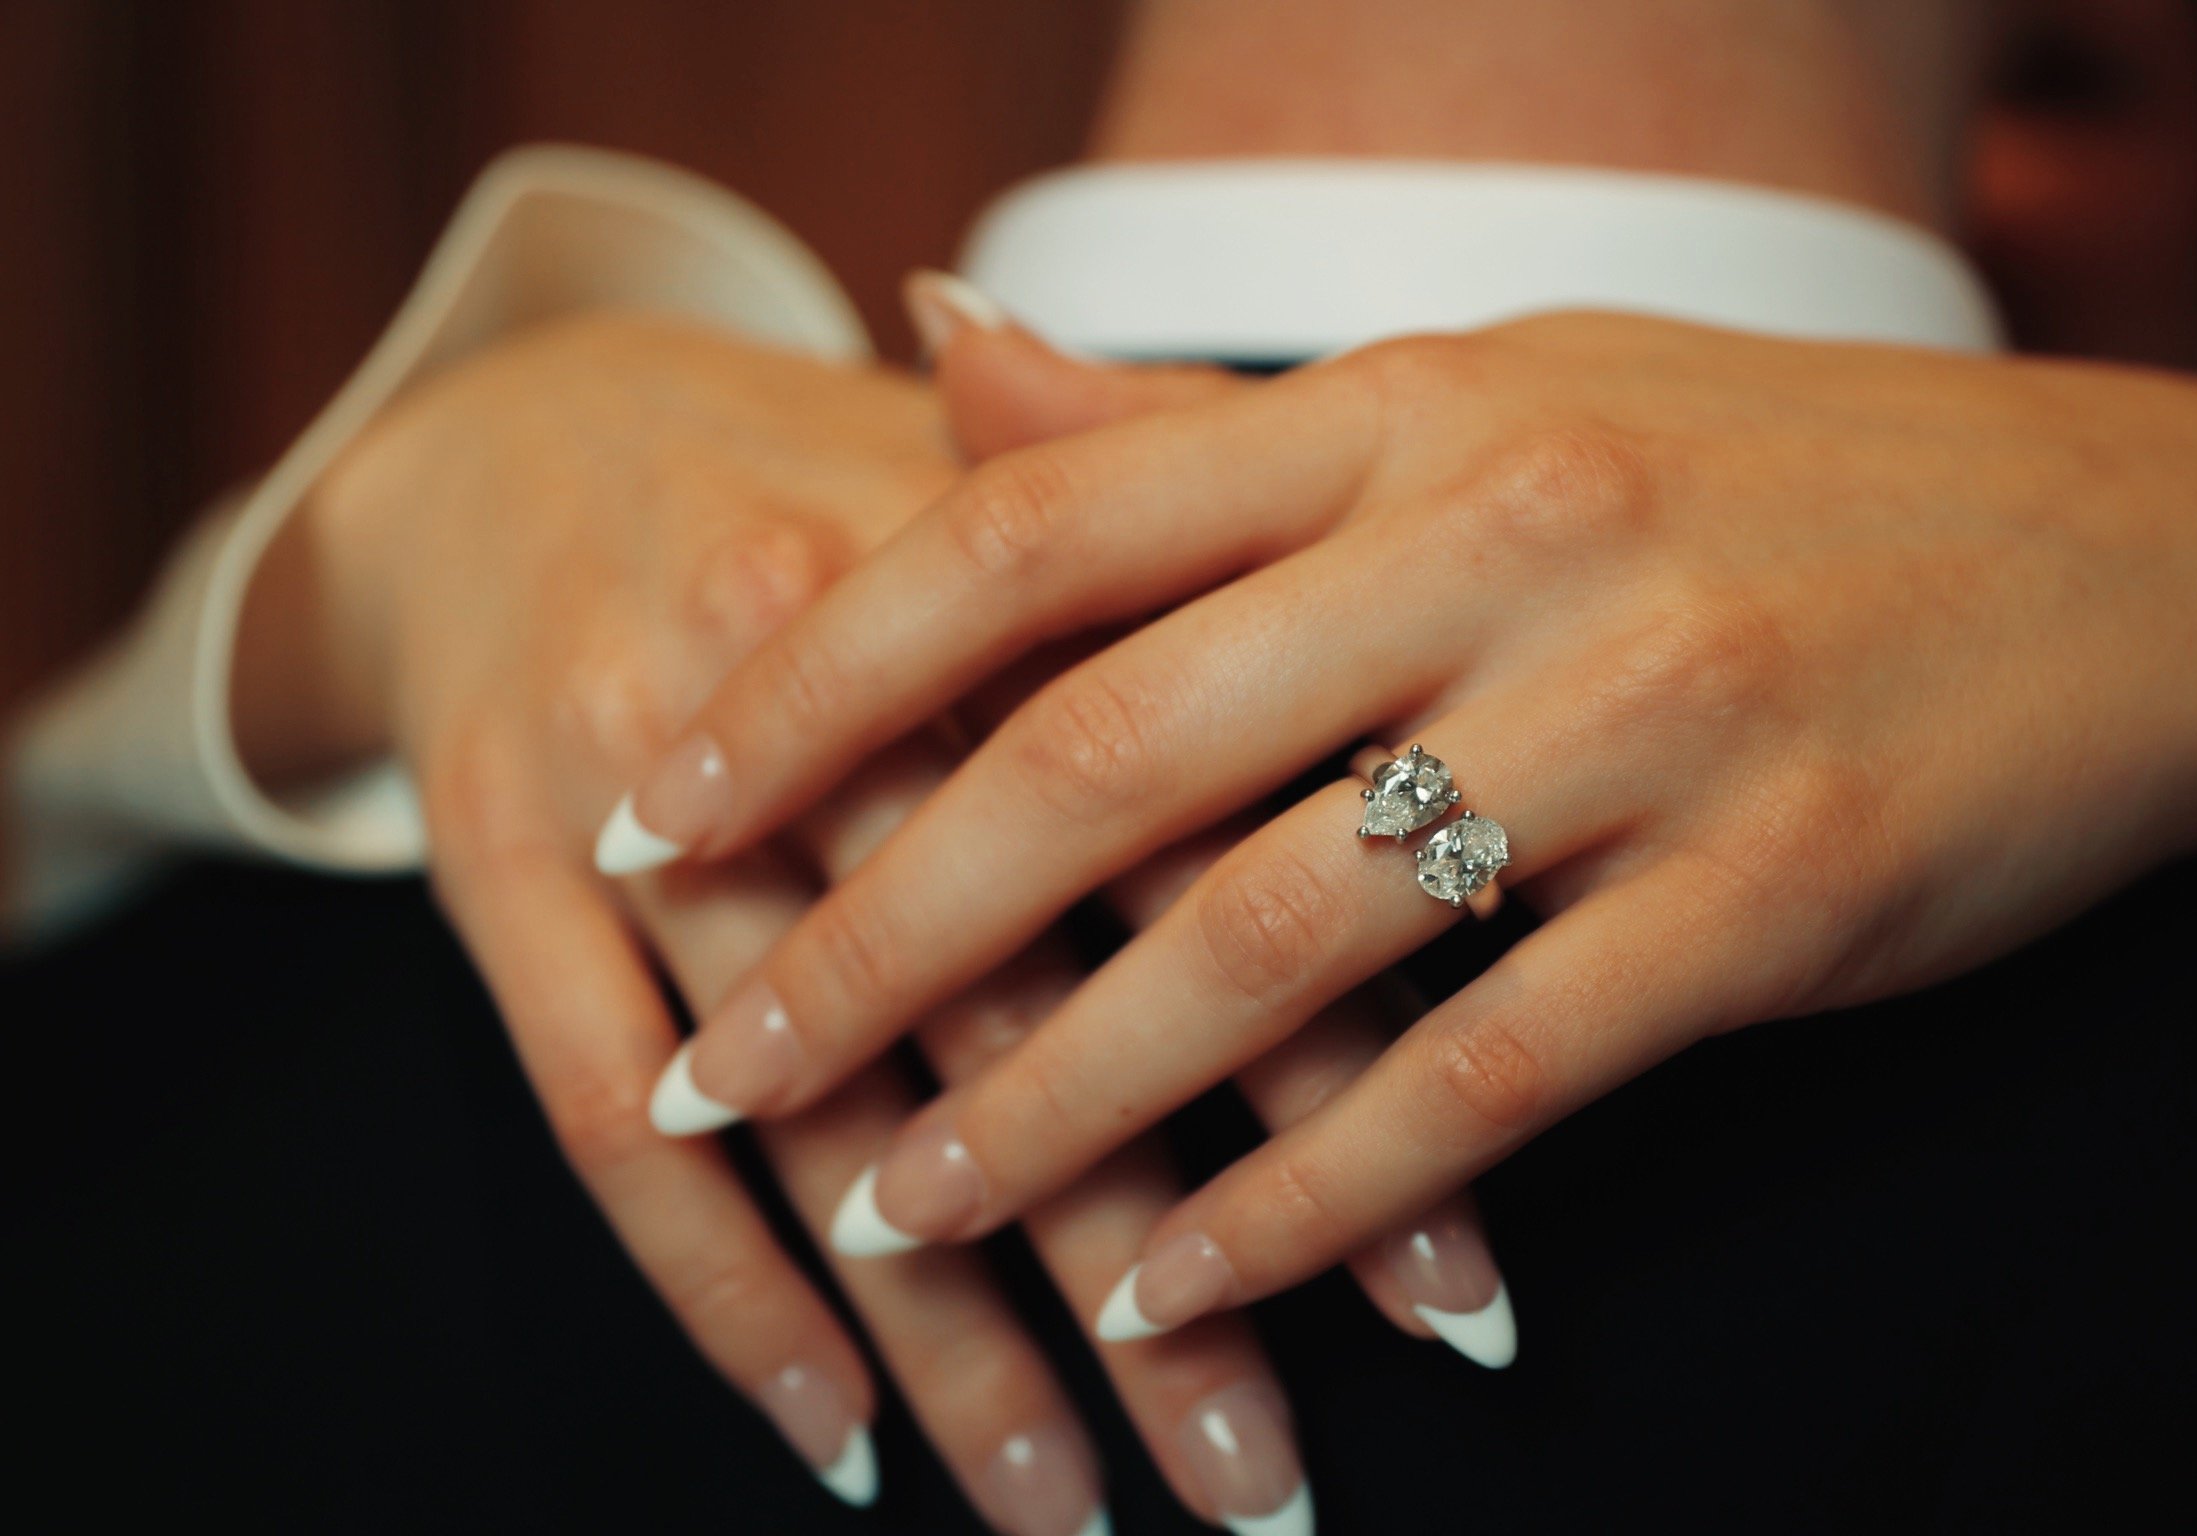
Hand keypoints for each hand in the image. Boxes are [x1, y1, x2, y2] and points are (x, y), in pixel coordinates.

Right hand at [247, 311, 1484, 1534]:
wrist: (536, 424)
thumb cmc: (857, 498)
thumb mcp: (1033, 519)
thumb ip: (1230, 643)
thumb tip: (1469, 827)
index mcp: (998, 587)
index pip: (1203, 867)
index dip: (1332, 1088)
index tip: (1452, 1295)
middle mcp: (820, 681)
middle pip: (1014, 1022)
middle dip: (1151, 1279)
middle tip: (1267, 1488)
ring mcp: (638, 773)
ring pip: (814, 1104)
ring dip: (950, 1339)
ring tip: (1073, 1517)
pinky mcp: (490, 851)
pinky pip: (589, 1108)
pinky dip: (715, 1293)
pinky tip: (837, 1448)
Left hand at [611, 301, 2196, 1340]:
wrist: (2125, 549)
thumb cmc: (1752, 474)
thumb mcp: (1471, 393)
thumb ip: (1189, 426)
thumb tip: (923, 351)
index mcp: (1395, 410)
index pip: (1024, 535)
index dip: (812, 686)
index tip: (660, 821)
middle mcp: (1500, 537)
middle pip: (1101, 761)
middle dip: (872, 941)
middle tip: (716, 1081)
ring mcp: (1648, 712)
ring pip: (1275, 941)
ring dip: (1056, 1108)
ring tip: (899, 1217)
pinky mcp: (1778, 888)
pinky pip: (1496, 1071)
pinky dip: (1314, 1197)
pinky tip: (1183, 1283)